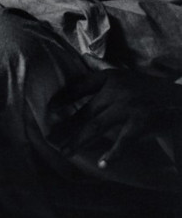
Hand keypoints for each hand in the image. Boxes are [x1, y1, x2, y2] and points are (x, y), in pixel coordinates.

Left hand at [48, 68, 181, 168]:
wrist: (179, 101)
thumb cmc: (147, 89)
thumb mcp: (125, 74)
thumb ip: (101, 67)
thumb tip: (83, 54)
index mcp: (111, 77)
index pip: (81, 85)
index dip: (64, 96)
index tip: (49, 107)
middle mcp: (117, 90)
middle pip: (86, 112)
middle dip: (68, 127)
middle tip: (51, 139)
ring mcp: (129, 107)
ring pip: (97, 127)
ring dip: (80, 141)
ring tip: (66, 152)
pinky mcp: (141, 123)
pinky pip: (123, 141)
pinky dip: (113, 153)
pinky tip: (102, 164)